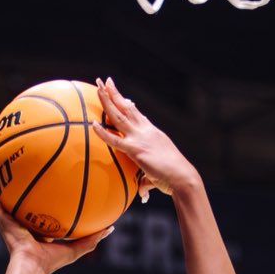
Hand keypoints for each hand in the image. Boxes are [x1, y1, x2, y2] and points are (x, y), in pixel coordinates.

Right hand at [0, 169, 111, 270]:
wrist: (32, 267)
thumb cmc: (51, 261)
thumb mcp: (76, 247)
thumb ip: (93, 237)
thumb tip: (111, 228)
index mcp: (35, 228)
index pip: (37, 209)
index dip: (40, 197)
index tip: (45, 183)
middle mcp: (20, 222)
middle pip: (17, 199)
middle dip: (16, 185)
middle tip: (17, 166)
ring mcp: (8, 221)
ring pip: (0, 198)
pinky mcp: (0, 220)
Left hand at [93, 77, 199, 200]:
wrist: (182, 177)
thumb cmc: (173, 178)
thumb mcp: (157, 172)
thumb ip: (146, 179)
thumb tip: (141, 192)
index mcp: (152, 132)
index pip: (136, 113)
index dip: (126, 102)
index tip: (120, 94)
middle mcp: (146, 130)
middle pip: (127, 107)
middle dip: (114, 93)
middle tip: (104, 81)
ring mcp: (140, 138)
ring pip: (119, 116)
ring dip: (108, 100)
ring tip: (98, 87)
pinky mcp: (136, 150)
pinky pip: (115, 140)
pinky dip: (103, 132)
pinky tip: (93, 124)